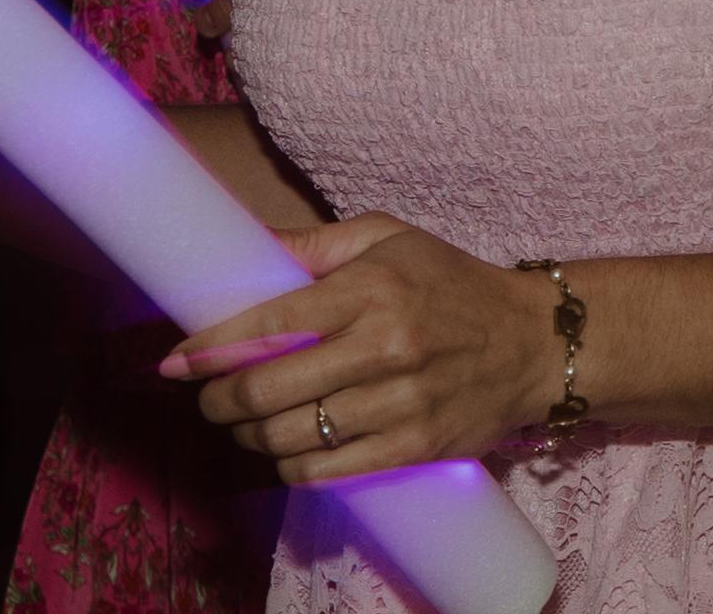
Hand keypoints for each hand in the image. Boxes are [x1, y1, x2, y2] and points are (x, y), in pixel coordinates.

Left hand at [163, 217, 564, 478]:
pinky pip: (323, 471)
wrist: (537, 342)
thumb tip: (245, 247)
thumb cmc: (454, 285)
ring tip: (247, 425)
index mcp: (374, 288)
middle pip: (266, 389)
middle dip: (218, 400)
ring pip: (287, 436)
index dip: (210, 349)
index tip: (174, 363)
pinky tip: (289, 449)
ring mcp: (401, 402)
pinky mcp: (414, 447)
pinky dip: (290, 466)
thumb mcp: (393, 241)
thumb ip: (316, 245)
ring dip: (249, 437)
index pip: (270, 323)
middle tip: (209, 399)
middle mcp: (386, 345)